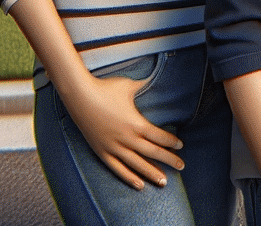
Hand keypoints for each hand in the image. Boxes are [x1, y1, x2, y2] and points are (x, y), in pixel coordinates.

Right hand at [58, 70, 184, 189]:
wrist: (79, 95)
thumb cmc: (106, 88)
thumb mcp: (130, 85)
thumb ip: (145, 84)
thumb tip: (156, 76)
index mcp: (136, 123)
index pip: (159, 137)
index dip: (171, 142)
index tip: (180, 146)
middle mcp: (126, 138)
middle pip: (152, 152)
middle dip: (169, 160)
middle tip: (182, 166)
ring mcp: (113, 146)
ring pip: (136, 164)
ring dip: (151, 173)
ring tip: (164, 182)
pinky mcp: (101, 151)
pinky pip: (117, 168)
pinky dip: (129, 177)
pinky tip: (140, 185)